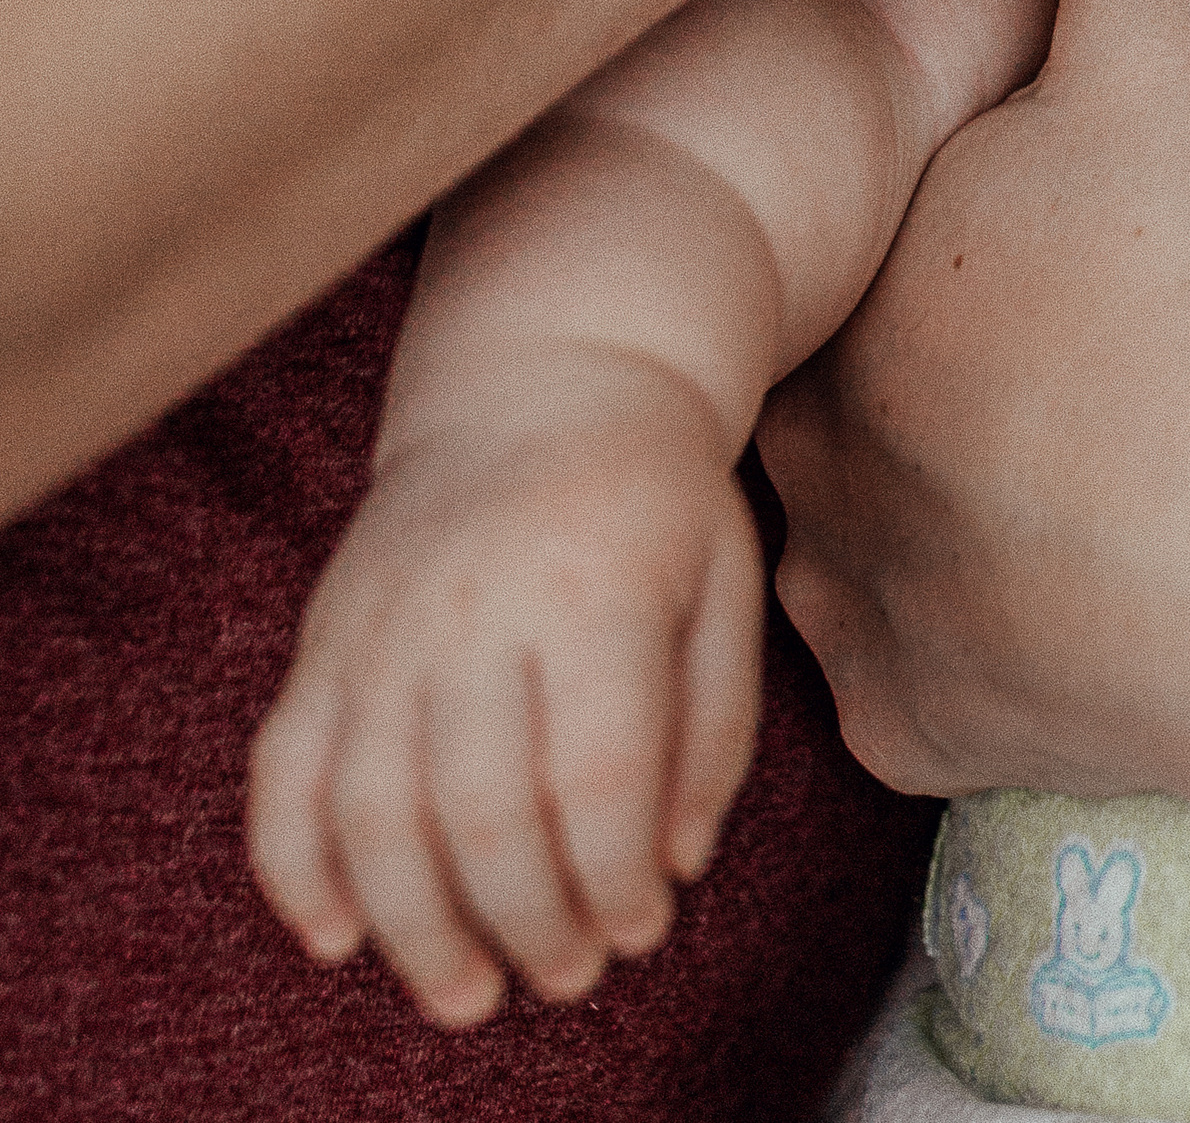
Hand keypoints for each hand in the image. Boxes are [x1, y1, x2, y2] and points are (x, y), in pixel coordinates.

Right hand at [247, 353, 764, 1026]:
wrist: (544, 377)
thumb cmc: (655, 497)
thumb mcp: (724, 585)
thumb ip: (715, 729)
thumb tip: (672, 868)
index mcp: (595, 586)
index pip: (596, 775)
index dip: (615, 877)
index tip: (642, 929)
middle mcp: (475, 605)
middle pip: (481, 810)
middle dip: (527, 922)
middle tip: (567, 978)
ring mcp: (383, 620)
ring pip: (371, 810)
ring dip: (414, 927)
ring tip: (466, 995)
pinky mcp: (325, 634)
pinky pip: (282, 771)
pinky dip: (294, 869)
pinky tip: (339, 938)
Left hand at [759, 0, 1189, 799]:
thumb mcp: (1171, 40)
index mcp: (855, 279)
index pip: (804, 225)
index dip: (874, 207)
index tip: (949, 198)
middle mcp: (820, 449)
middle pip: (815, 381)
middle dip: (885, 355)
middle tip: (997, 331)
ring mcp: (867, 607)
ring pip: (841, 535)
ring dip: (910, 499)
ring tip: (1022, 463)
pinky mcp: (936, 731)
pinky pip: (913, 680)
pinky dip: (966, 641)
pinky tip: (1048, 601)